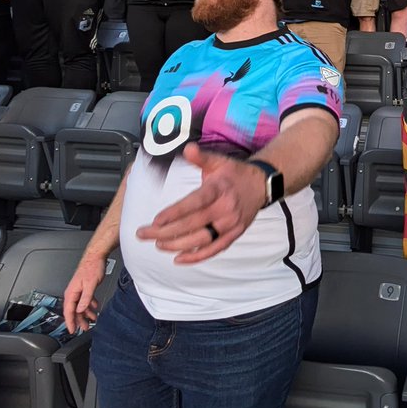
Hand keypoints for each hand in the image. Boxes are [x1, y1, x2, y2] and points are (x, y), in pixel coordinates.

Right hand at [62, 255, 105, 332]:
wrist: (96, 256)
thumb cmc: (92, 267)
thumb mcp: (90, 285)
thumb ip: (86, 298)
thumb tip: (80, 310)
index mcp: (71, 292)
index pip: (69, 311)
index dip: (70, 322)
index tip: (72, 330)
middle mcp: (73, 292)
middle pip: (74, 310)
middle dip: (79, 320)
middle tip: (84, 328)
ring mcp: (78, 290)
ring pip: (80, 305)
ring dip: (85, 313)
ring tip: (92, 320)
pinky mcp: (84, 287)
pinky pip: (85, 300)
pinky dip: (89, 305)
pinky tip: (94, 308)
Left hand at [135, 143, 266, 263]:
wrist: (262, 185)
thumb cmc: (235, 173)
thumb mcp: (218, 161)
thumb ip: (201, 157)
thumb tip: (187, 148)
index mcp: (219, 189)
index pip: (194, 203)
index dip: (174, 213)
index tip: (155, 220)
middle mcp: (225, 208)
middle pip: (192, 224)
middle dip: (165, 231)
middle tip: (143, 234)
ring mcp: (231, 224)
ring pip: (201, 239)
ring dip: (177, 245)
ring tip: (158, 244)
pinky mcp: (234, 234)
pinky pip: (215, 249)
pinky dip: (197, 257)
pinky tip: (179, 259)